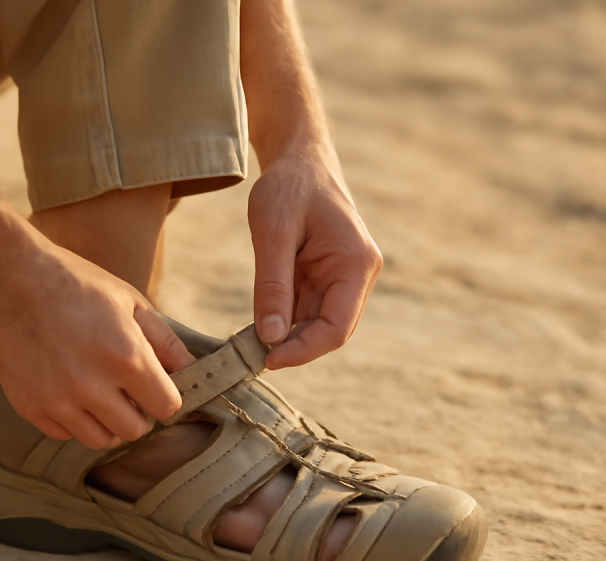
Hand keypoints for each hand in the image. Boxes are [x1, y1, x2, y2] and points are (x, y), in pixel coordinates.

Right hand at [0, 241, 194, 448]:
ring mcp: (57, 399)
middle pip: (134, 430)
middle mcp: (91, 385)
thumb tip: (191, 372)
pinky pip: (64, 433)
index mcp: (125, 355)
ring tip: (96, 390)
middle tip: (124, 387)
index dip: (164, 395)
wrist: (5, 275)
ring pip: (99, 439)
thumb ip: (164, 341)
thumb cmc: (74, 282)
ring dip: (105, 420)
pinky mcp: (29, 406)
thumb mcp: (128, 300)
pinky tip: (66, 388)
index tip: (154, 383)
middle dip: (136, 411)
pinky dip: (71, 419)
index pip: (166, 407)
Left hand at [248, 143, 382, 368]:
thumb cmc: (288, 186)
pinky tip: (260, 316)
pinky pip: (306, 307)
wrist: (298, 156)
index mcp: (355, 264)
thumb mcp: (272, 233)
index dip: (304, 351)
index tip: (268, 359)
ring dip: (285, 332)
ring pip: (315, 322)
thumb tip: (270, 336)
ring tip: (249, 337)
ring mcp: (343, 276)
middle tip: (250, 354)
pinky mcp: (326, 275)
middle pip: (328, 330)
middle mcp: (357, 274)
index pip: (337, 328)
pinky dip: (283, 315)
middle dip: (292, 345)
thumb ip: (272, 286)